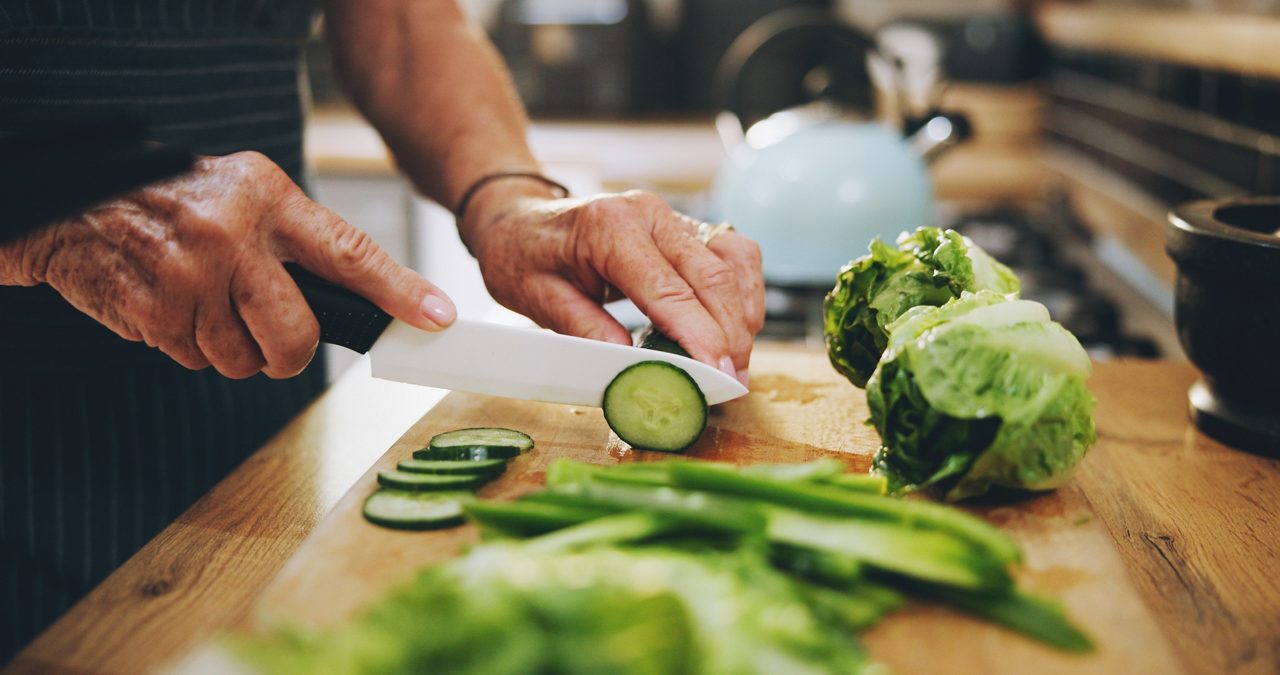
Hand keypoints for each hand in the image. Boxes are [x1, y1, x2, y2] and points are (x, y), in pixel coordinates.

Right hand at [0, 152, 455, 377]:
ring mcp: (191, 276)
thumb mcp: (245, 192)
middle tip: (268, 337)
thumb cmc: (174, 197)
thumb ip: (297, 240)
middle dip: (287, 353)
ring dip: (230, 348)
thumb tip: (362, 301)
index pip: (350, 252)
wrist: (73, 200)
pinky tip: (172, 303)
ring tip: (204, 300)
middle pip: (297, 336)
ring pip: (243, 360)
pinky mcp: (154, 310)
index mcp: (269, 197)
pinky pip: (195, 360)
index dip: (399, 291)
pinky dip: (188, 344)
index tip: (436, 318)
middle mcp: (234, 236)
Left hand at [460, 184, 764, 384]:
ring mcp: (670, 215)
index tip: (718, 375)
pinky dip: (743, 290)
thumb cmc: (522, 257)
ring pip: (734, 259)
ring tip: (737, 362)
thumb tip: (632, 366)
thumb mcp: (537, 299)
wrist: (518, 219)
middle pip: (712, 275)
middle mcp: (648, 213)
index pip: (669, 288)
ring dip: (744, 312)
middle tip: (734, 384)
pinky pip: (732, 252)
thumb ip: (585, 329)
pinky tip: (736, 326)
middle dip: (731, 334)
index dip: (700, 335)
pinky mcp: (683, 225)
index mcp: (609, 228)